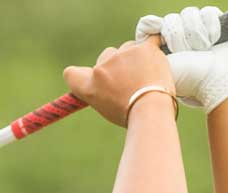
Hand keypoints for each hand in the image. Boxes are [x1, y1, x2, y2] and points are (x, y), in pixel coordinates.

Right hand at [63, 39, 177, 126]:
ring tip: (146, 78)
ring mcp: (122, 55)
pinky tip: (155, 57)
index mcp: (88, 86)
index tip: (94, 78)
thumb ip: (100, 94)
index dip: (81, 75)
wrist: (151, 111)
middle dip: (117, 66)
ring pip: (127, 49)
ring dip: (135, 59)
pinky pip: (148, 40)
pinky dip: (153, 47)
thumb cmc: (132, 116)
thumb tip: (105, 87)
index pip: (71, 74)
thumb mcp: (107, 110)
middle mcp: (101, 68)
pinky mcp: (142, 48)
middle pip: (106, 57)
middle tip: (131, 83)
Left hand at [133, 5, 227, 113]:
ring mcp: (198, 32)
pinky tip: (214, 40)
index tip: (159, 35)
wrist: (221, 78)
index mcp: (165, 50)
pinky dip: (211, 26)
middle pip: (170, 20)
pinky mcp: (215, 24)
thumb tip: (149, 25)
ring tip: (204, 48)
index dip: (153, 28)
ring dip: (195, 32)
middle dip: (178, 36)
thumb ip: (149, 48)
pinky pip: (207, 12)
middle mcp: (181, 40)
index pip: (150, 27)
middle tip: (186, 52)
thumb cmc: (191, 77)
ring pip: (188, 14)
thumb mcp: (162, 66)